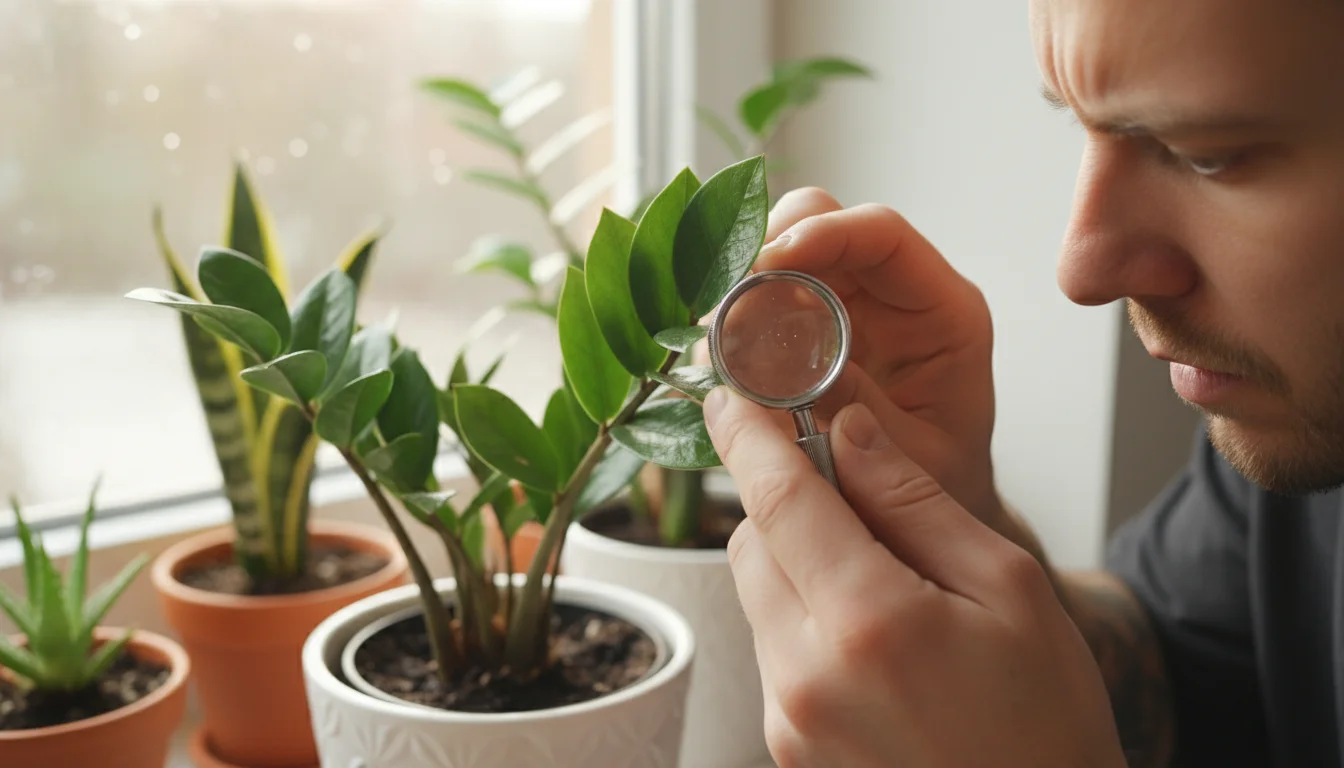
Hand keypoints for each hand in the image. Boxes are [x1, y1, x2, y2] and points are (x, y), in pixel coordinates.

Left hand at [705, 386, 1123, 767]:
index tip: (730, 396)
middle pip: (752, 544)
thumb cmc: (1047, 722)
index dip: (746, 435)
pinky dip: (804, 617)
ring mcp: (788, 720)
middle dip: (783, 500)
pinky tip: (873, 636)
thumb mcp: (1009, 590)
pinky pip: (771, 649)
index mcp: (869, 623)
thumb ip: (915, 501)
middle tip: (846, 488)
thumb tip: (849, 431)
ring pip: (758, 596)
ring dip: (796, 560)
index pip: (777, 498)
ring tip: (882, 579)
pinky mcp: (785, 746)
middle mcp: (806, 676)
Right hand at [746, 189, 1000, 525]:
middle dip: (767, 250)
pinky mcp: (809, 330)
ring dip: (741, 285)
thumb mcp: (917, 463)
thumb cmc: (943, 483)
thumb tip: (789, 374)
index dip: (824, 233)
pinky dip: (732, 318)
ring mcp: (846, 307)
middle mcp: (893, 295)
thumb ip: (862, 416)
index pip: (883, 235)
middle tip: (727, 305)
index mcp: (942, 313)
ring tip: (715, 340)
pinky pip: (761, 299)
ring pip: (781, 253)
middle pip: (822, 222)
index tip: (767, 263)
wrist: (931, 519)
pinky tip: (716, 356)